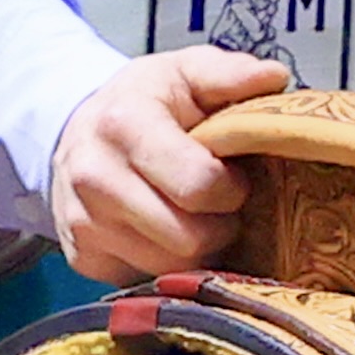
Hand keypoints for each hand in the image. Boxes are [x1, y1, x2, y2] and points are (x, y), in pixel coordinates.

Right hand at [54, 47, 288, 281]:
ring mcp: (82, 223)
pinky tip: (166, 232)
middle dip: (219, 225)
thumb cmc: (145, 101)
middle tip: (219, 203)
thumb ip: (231, 74)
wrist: (78, 128)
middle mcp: (94, 177)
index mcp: (124, 125)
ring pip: (170, 270)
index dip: (231, 188)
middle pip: (188, 238)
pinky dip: (166, 265)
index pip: (198, 186)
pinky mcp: (82, 258)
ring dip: (195, 249)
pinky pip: (145, 282)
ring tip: (195, 216)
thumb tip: (276, 77)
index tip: (231, 175)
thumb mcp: (186, 71)